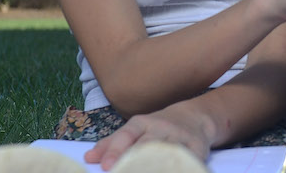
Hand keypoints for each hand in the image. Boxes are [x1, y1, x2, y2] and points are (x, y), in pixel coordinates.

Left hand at [84, 101, 215, 170]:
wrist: (195, 118)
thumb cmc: (157, 128)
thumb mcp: (135, 129)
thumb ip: (112, 143)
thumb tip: (88, 158)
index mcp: (143, 123)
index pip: (127, 134)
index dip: (116, 150)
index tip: (106, 166)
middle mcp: (161, 128)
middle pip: (146, 144)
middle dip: (134, 160)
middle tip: (120, 172)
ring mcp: (180, 137)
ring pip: (167, 152)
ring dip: (157, 165)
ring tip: (149, 171)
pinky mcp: (197, 148)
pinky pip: (189, 160)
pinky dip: (182, 167)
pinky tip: (175, 170)